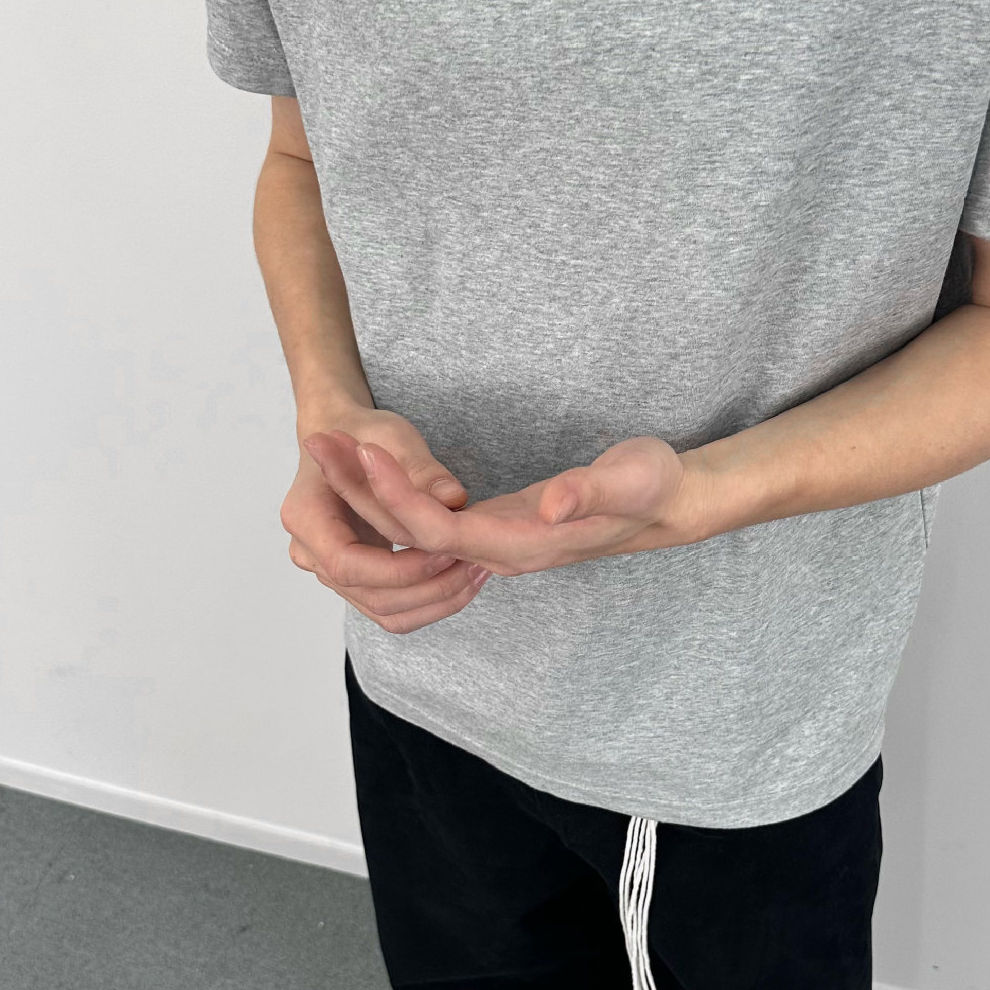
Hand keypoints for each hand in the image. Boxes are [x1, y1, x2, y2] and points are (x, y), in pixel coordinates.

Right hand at [281, 405, 490, 634]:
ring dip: (433, 600)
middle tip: (472, 564)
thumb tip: (452, 498)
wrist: (347, 439)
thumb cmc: (365, 434)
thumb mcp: (393, 437)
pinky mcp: (355, 579)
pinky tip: (462, 578)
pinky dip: (428, 601)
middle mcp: (309, 551)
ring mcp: (328, 570)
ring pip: (383, 610)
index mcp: (306, 516)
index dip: (398, 568)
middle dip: (425, 587)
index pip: (347, 565)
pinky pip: (391, 607)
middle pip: (368, 594)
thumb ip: (420, 468)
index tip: (445, 551)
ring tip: (475, 571)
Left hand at [301, 430, 711, 585]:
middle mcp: (501, 552)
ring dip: (368, 492)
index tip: (362, 449)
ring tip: (327, 442)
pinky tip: (366, 467)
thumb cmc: (652, 486)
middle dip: (361, 490)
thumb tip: (550, 507)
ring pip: (415, 531)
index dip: (397, 495)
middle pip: (411, 536)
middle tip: (316, 437)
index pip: (439, 533)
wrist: (672, 505)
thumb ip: (590, 493)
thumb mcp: (630, 479)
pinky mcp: (497, 527)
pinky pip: (431, 524)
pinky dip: (394, 496)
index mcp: (523, 545)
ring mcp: (496, 542)